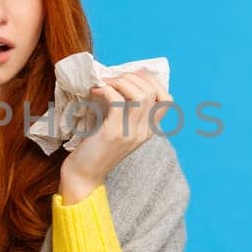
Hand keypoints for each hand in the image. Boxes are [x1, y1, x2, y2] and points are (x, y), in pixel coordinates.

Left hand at [59, 70, 172, 201]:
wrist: (83, 176)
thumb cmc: (95, 148)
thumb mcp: (117, 127)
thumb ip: (125, 110)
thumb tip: (122, 79)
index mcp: (148, 130)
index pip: (167, 100)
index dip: (152, 81)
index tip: (132, 76)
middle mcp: (144, 131)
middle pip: (152, 92)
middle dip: (131, 77)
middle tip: (112, 79)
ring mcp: (131, 133)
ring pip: (140, 95)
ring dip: (120, 82)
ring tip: (105, 83)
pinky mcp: (114, 133)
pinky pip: (118, 101)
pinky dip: (106, 90)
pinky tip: (95, 92)